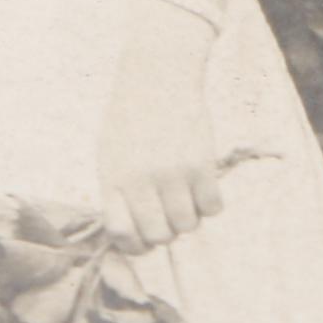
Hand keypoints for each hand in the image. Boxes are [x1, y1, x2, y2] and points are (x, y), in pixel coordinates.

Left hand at [94, 6, 223, 251]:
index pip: (121, 233)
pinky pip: (213, 208)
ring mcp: (172, 174)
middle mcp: (140, 180)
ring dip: (189, 218)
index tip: (142, 238)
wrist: (156, 78)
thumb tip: (131, 234)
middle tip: (168, 215)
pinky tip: (202, 187)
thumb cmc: (130, 118)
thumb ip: (118, 192)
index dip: (133, 244)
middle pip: (159, 236)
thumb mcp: (110, 154)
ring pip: (189, 226)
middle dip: (165, 233)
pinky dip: (210, 204)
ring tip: (185, 198)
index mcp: (113, 178)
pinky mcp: (201, 164)